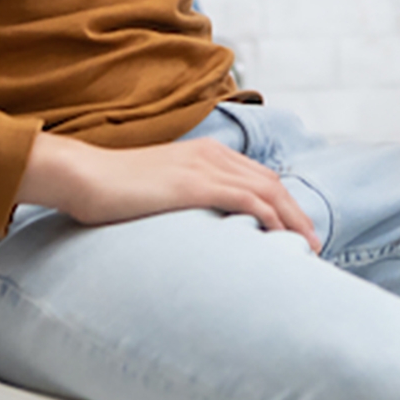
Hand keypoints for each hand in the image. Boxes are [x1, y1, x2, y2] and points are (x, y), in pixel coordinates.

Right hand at [18, 133, 321, 249]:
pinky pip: (245, 198)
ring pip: (266, 190)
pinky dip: (269, 216)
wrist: (86, 176)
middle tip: (313, 244)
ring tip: (306, 247)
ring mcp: (205, 167)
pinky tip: (280, 235)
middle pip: (272, 182)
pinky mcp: (195, 184)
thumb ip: (185, 197)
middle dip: (297, 214)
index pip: (260, 177)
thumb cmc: (114, 189)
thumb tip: (200, 225)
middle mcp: (212, 155)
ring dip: (292, 219)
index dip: (285, 204)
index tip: (297, 230)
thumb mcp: (160, 187)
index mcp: (207, 153)